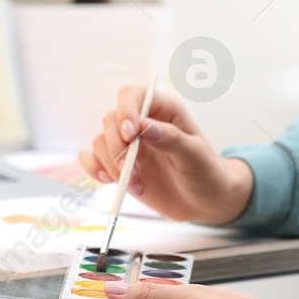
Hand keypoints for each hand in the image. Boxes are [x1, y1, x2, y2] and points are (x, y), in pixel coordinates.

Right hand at [77, 86, 253, 224]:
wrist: (204, 202)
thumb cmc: (206, 173)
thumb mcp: (196, 156)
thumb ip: (173, 139)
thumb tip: (146, 126)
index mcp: (163, 109)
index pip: (132, 96)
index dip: (126, 111)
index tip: (130, 135)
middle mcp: (142, 122)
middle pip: (111, 120)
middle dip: (118, 148)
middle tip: (133, 172)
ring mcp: (128, 144)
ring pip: (101, 141)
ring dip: (112, 165)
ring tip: (136, 185)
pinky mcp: (118, 163)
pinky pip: (92, 158)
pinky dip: (94, 169)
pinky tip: (108, 182)